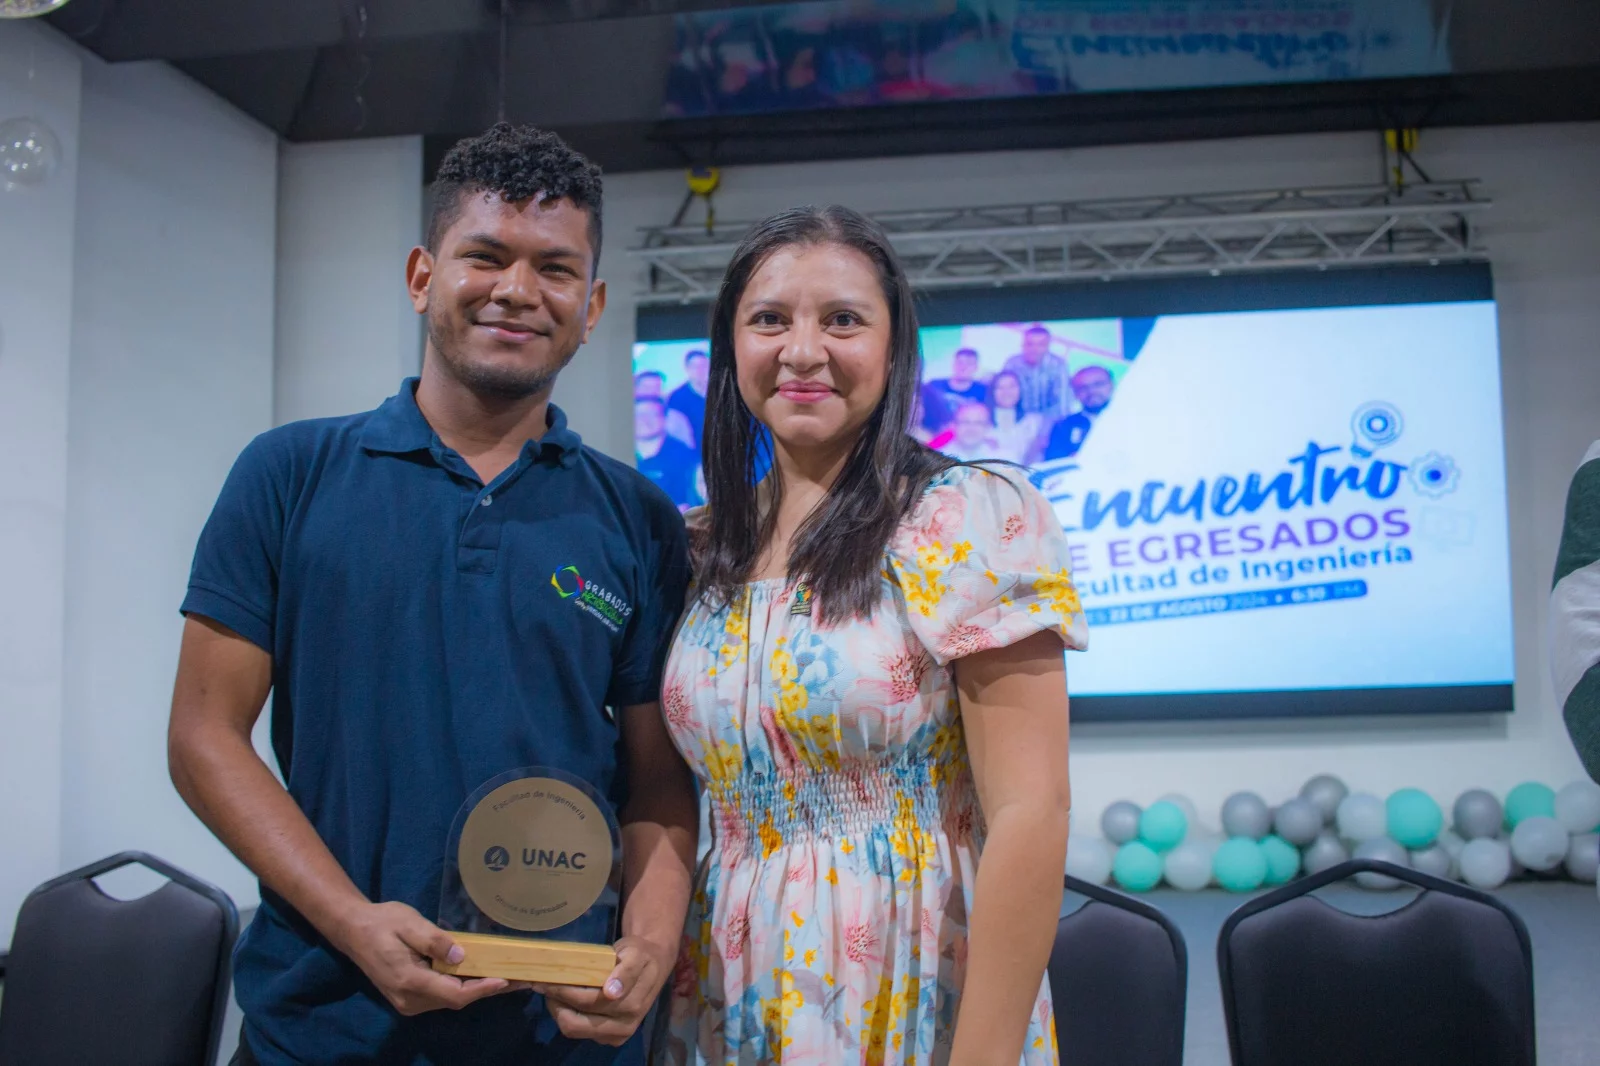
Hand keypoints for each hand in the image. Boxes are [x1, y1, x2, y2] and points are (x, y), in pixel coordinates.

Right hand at [334, 901, 529, 1015]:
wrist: (353, 930)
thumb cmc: (383, 922)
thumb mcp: (409, 923)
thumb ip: (435, 941)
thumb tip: (462, 956)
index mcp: (409, 980)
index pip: (454, 993)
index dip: (483, 989)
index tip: (507, 980)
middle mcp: (409, 998)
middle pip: (455, 1000)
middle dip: (486, 989)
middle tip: (518, 978)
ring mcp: (408, 1002)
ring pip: (449, 1000)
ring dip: (476, 989)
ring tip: (506, 976)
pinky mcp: (409, 997)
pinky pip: (441, 995)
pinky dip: (461, 987)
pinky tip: (479, 975)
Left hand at [533, 936, 674, 1045]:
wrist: (654, 965)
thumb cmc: (641, 955)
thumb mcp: (635, 954)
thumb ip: (625, 971)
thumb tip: (611, 992)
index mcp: (631, 1005)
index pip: (586, 1002)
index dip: (562, 991)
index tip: (544, 977)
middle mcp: (624, 1026)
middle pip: (575, 1023)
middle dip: (555, 1003)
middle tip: (544, 983)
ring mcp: (615, 1035)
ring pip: (574, 1029)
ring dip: (559, 1010)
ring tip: (552, 990)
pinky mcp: (608, 1038)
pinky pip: (579, 1031)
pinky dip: (567, 1015)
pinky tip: (566, 998)